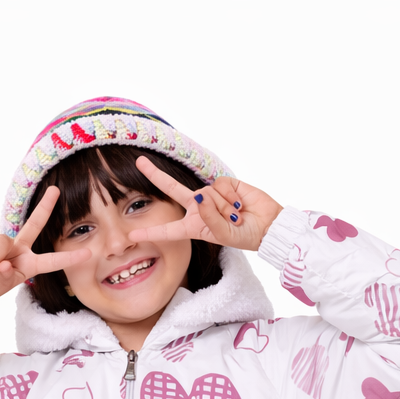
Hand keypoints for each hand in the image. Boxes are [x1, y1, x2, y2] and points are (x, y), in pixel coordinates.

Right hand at [0, 187, 91, 307]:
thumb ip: (3, 277)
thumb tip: (5, 264)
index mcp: (28, 266)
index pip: (51, 261)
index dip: (69, 258)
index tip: (88, 253)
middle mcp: (19, 250)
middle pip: (33, 225)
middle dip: (44, 208)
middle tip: (56, 191)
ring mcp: (3, 243)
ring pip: (2, 243)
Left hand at [131, 157, 282, 252]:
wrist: (267, 225)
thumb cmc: (244, 236)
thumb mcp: (223, 236)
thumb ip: (209, 218)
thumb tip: (200, 195)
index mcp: (194, 227)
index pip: (169, 230)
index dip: (151, 233)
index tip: (132, 234)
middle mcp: (198, 208)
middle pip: (172, 189)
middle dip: (156, 175)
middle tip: (140, 161)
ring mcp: (210, 195)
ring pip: (206, 194)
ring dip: (224, 208)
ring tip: (236, 216)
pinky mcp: (224, 184)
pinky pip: (219, 186)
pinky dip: (231, 197)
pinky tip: (240, 204)